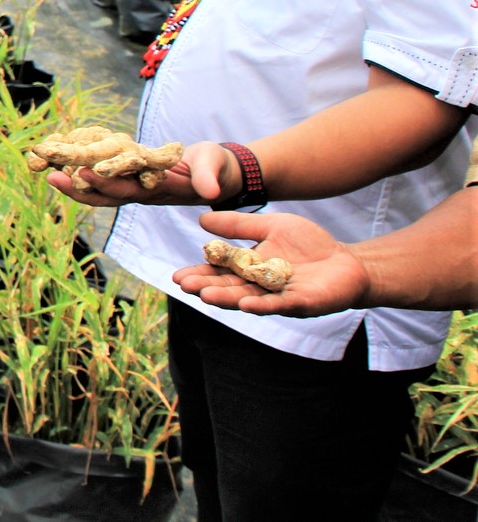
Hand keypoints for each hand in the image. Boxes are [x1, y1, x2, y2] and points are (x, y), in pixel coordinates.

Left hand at [44, 139, 234, 207]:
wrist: (215, 173)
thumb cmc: (215, 169)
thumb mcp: (214, 170)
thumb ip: (209, 178)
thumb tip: (208, 190)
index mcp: (157, 191)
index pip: (129, 190)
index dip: (107, 184)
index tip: (86, 174)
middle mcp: (139, 191)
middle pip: (103, 194)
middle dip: (77, 187)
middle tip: (51, 175)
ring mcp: (133, 185)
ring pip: (97, 187)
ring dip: (72, 179)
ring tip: (46, 167)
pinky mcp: (129, 175)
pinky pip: (100, 174)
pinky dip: (80, 168)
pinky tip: (60, 160)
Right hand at [172, 211, 370, 317]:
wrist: (347, 262)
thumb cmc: (308, 245)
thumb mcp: (270, 227)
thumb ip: (238, 225)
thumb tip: (202, 219)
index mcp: (250, 270)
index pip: (220, 273)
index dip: (200, 275)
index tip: (178, 276)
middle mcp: (260, 287)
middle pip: (230, 289)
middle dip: (208, 288)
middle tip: (186, 286)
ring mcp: (280, 297)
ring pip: (250, 299)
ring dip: (228, 300)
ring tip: (207, 297)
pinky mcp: (303, 302)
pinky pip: (281, 305)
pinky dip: (264, 306)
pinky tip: (248, 306)